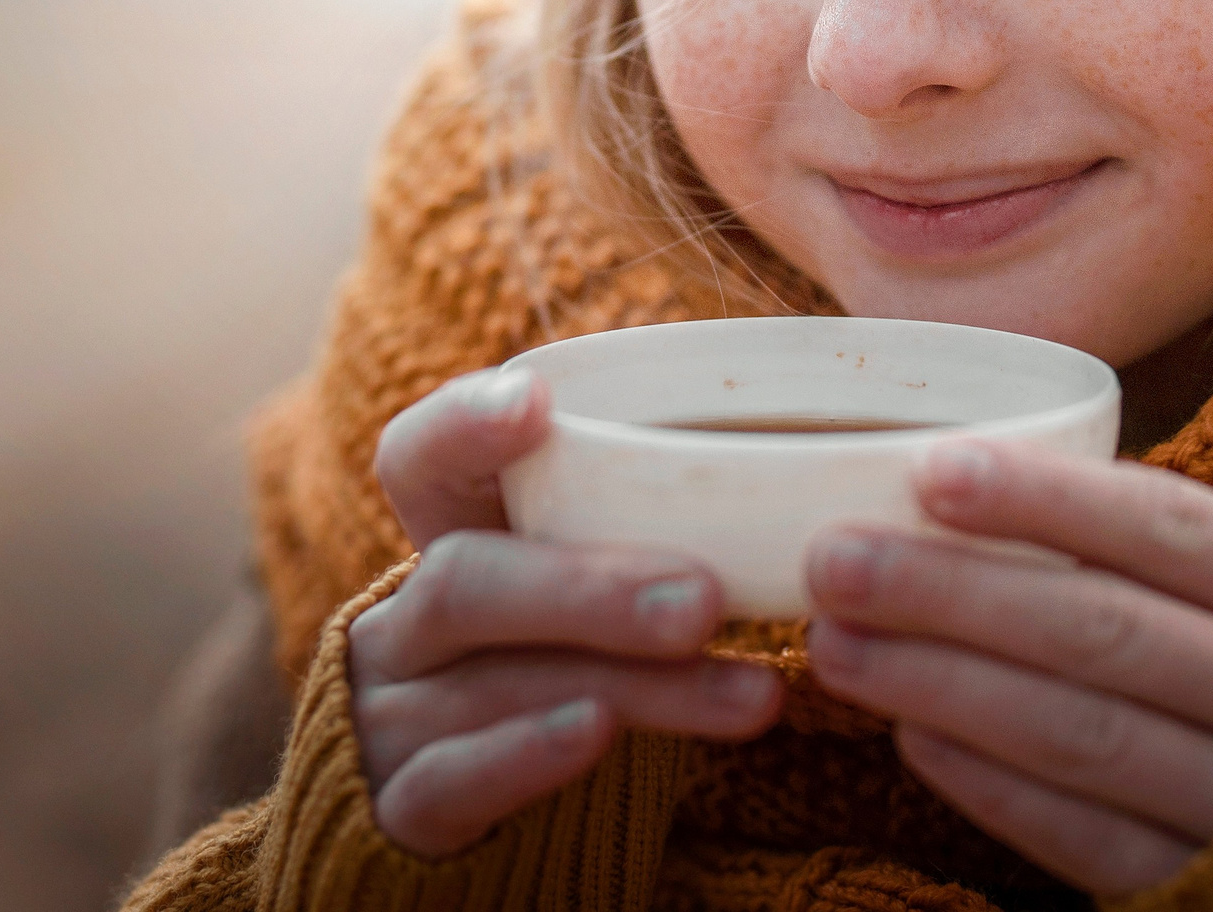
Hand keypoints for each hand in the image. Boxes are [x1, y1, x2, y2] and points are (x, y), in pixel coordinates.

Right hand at [346, 367, 782, 856]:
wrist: (500, 810)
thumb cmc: (580, 661)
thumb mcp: (602, 588)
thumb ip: (659, 529)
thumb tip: (821, 476)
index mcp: (451, 539)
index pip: (420, 459)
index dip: (464, 423)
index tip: (534, 402)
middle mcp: (407, 619)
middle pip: (468, 577)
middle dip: (592, 586)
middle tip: (706, 597)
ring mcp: (390, 714)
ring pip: (492, 681)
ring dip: (630, 684)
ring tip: (746, 692)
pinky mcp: (399, 808)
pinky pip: (448, 779)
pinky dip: (526, 753)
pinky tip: (600, 733)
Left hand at [804, 442, 1212, 895]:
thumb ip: (1204, 571)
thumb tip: (1007, 492)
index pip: (1176, 529)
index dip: (1050, 498)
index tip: (934, 469)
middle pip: (1108, 629)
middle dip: (957, 590)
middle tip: (837, 557)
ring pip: (1083, 733)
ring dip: (946, 685)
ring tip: (843, 641)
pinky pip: (1089, 839)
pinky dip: (994, 787)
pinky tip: (914, 740)